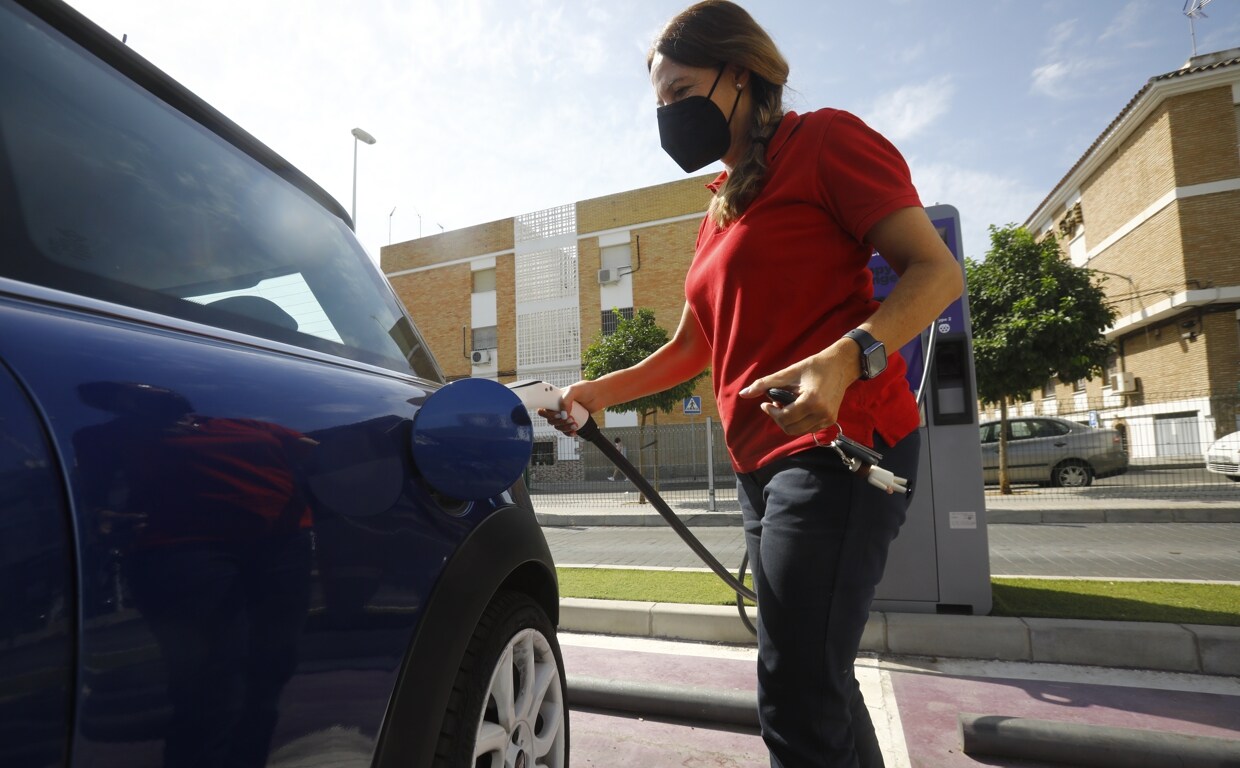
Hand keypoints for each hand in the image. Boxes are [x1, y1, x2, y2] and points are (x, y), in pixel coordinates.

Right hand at [535, 380, 605, 436]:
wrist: (600, 395)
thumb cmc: (587, 389)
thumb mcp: (574, 390)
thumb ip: (566, 400)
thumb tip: (562, 414)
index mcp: (555, 399)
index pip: (544, 409)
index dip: (548, 414)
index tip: (558, 414)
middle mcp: (559, 408)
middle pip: (550, 420)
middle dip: (559, 421)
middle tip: (570, 418)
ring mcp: (565, 415)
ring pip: (558, 426)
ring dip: (565, 427)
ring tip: (575, 424)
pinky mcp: (572, 421)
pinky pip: (566, 430)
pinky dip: (568, 432)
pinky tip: (574, 431)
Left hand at [738, 341, 858, 435]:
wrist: (841, 365)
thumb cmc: (814, 366)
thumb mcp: (788, 373)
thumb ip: (765, 384)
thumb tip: (743, 394)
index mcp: (812, 401)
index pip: (785, 418)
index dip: (771, 412)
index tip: (765, 403)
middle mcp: (822, 413)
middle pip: (790, 428)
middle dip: (778, 418)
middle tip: (773, 405)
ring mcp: (828, 419)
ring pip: (798, 431)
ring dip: (788, 421)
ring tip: (785, 406)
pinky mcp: (831, 420)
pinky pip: (808, 429)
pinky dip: (798, 422)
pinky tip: (796, 408)